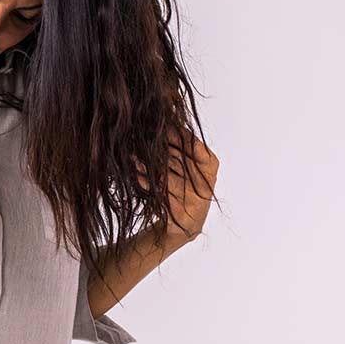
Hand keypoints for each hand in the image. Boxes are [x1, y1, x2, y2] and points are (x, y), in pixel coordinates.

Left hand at [133, 126, 218, 241]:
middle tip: (139, 140)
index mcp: (210, 164)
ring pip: (167, 177)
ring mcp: (194, 199)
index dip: (175, 135)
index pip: (194, 145)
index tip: (158, 126)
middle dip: (157, 150)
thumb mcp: (189, 166)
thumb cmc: (185, 186)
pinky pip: (160, 193)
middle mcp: (205, 181)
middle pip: (177, 160)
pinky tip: (137, 175)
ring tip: (133, 157)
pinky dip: (147, 183)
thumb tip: (162, 121)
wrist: (186, 222)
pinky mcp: (180, 212)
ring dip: (148, 167)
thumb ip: (181, 146)